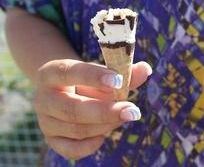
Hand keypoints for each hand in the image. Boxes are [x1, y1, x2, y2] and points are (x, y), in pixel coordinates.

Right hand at [33, 59, 151, 159]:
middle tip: (132, 110)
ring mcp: (45, 121)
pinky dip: (92, 144)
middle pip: (71, 109)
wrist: (65, 92)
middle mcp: (43, 98)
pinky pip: (72, 150)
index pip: (70, 72)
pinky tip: (105, 133)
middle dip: (105, 111)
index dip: (94, 77)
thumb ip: (124, 73)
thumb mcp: (101, 73)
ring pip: (76, 129)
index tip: (119, 80)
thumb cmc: (87, 80)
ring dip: (106, 124)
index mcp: (51, 73)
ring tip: (125, 115)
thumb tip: (145, 69)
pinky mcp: (52, 139)